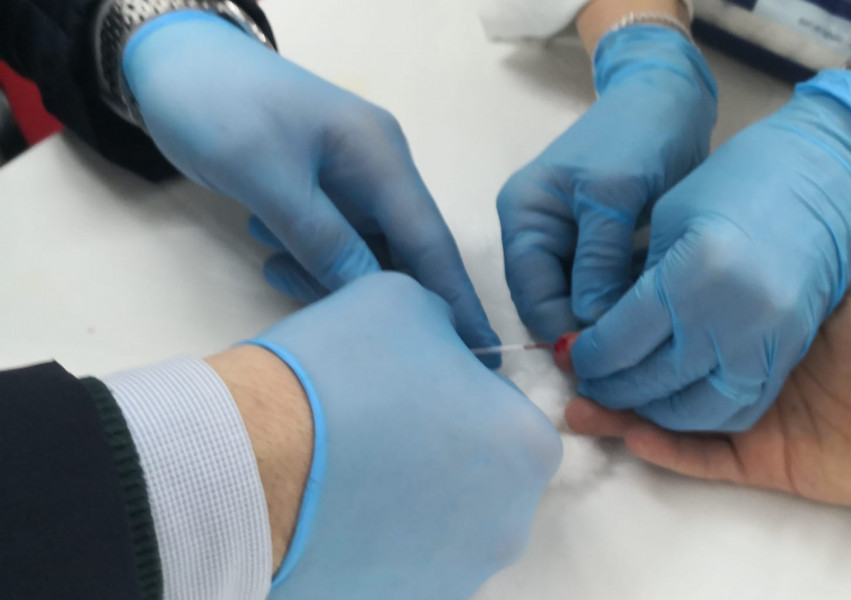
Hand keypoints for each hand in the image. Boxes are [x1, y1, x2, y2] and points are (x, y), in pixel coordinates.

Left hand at [122, 12, 499, 351]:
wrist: (172, 60)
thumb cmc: (222, 108)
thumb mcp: (268, 177)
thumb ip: (323, 240)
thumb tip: (374, 299)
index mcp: (380, 156)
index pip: (429, 239)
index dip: (455, 297)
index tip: (482, 350)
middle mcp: (378, 168)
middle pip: (401, 251)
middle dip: (383, 296)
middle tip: (358, 341)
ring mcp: (350, 178)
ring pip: (364, 252)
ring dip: (329, 276)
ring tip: (278, 270)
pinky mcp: (320, 189)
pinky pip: (334, 241)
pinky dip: (310, 259)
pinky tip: (272, 255)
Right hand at [241, 272, 560, 597]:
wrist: (247, 464)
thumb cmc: (335, 377)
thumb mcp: (406, 302)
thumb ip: (447, 326)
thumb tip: (445, 345)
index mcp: (528, 447)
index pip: (509, 412)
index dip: (460, 393)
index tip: (413, 388)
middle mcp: (509, 522)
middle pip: (485, 475)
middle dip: (442, 452)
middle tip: (380, 426)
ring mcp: (458, 575)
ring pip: (445, 526)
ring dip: (411, 500)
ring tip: (350, 471)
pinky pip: (403, 565)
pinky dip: (377, 543)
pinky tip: (334, 513)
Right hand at [497, 25, 716, 340]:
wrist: (673, 97)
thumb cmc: (639, 134)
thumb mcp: (615, 194)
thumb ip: (599, 260)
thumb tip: (590, 328)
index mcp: (524, 216)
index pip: (531, 294)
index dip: (563, 331)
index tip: (605, 362)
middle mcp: (539, 234)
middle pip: (552, 305)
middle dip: (586, 334)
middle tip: (630, 365)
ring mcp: (571, 242)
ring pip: (582, 303)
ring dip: (609, 325)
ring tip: (646, 349)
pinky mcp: (604, 247)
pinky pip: (607, 290)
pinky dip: (626, 307)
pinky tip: (655, 324)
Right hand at [566, 271, 850, 515]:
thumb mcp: (836, 283)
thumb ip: (781, 268)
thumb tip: (710, 239)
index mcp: (754, 330)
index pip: (682, 323)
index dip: (637, 316)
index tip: (592, 301)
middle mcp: (739, 369)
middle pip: (662, 370)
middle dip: (613, 363)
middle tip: (565, 351)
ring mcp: (744, 418)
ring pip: (667, 415)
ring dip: (620, 406)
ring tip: (574, 395)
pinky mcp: (755, 460)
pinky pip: (697, 456)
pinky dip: (660, 445)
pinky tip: (622, 427)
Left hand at [569, 70, 850, 431]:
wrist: (828, 172)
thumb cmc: (740, 179)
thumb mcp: (673, 219)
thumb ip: (637, 282)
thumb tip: (600, 331)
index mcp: (691, 275)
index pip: (619, 342)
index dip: (587, 357)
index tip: (572, 356)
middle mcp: (730, 318)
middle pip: (653, 381)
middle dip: (612, 388)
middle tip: (591, 381)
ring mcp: (768, 341)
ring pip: (697, 410)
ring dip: (656, 411)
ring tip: (632, 394)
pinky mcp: (791, 351)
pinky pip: (742, 404)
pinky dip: (703, 412)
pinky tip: (679, 397)